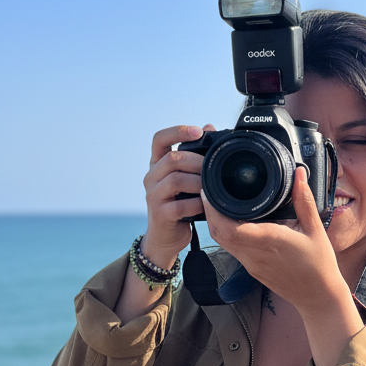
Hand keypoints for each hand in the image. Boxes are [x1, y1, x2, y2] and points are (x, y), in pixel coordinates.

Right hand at [140, 124, 213, 268]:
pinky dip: (198, 204)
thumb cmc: (180, 205)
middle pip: (172, 158)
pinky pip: (181, 205)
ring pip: (176, 179)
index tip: (199, 131)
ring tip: (211, 188)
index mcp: (157, 164)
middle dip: (197, 161)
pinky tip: (206, 206)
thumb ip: (195, 156)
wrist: (166, 238)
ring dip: (199, 182)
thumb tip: (210, 127)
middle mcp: (151, 177)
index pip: (159, 139)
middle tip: (214, 168)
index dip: (178, 131)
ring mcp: (153, 195)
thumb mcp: (187, 179)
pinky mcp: (160, 214)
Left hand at [202, 169, 363, 365]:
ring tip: (217, 202)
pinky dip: (225, 233)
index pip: (228, 227)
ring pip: (222, 242)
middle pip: (218, 233)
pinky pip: (231, 249)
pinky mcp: (252, 269)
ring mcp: (250, 264)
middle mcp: (254, 254)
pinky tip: (231, 221)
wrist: (317, 296)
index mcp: (267, 240)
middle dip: (210, 212)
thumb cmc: (319, 264)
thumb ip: (304, 200)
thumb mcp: (315, 228)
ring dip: (216, 223)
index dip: (213, 210)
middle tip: (209, 191)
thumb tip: (299, 174)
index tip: (210, 191)